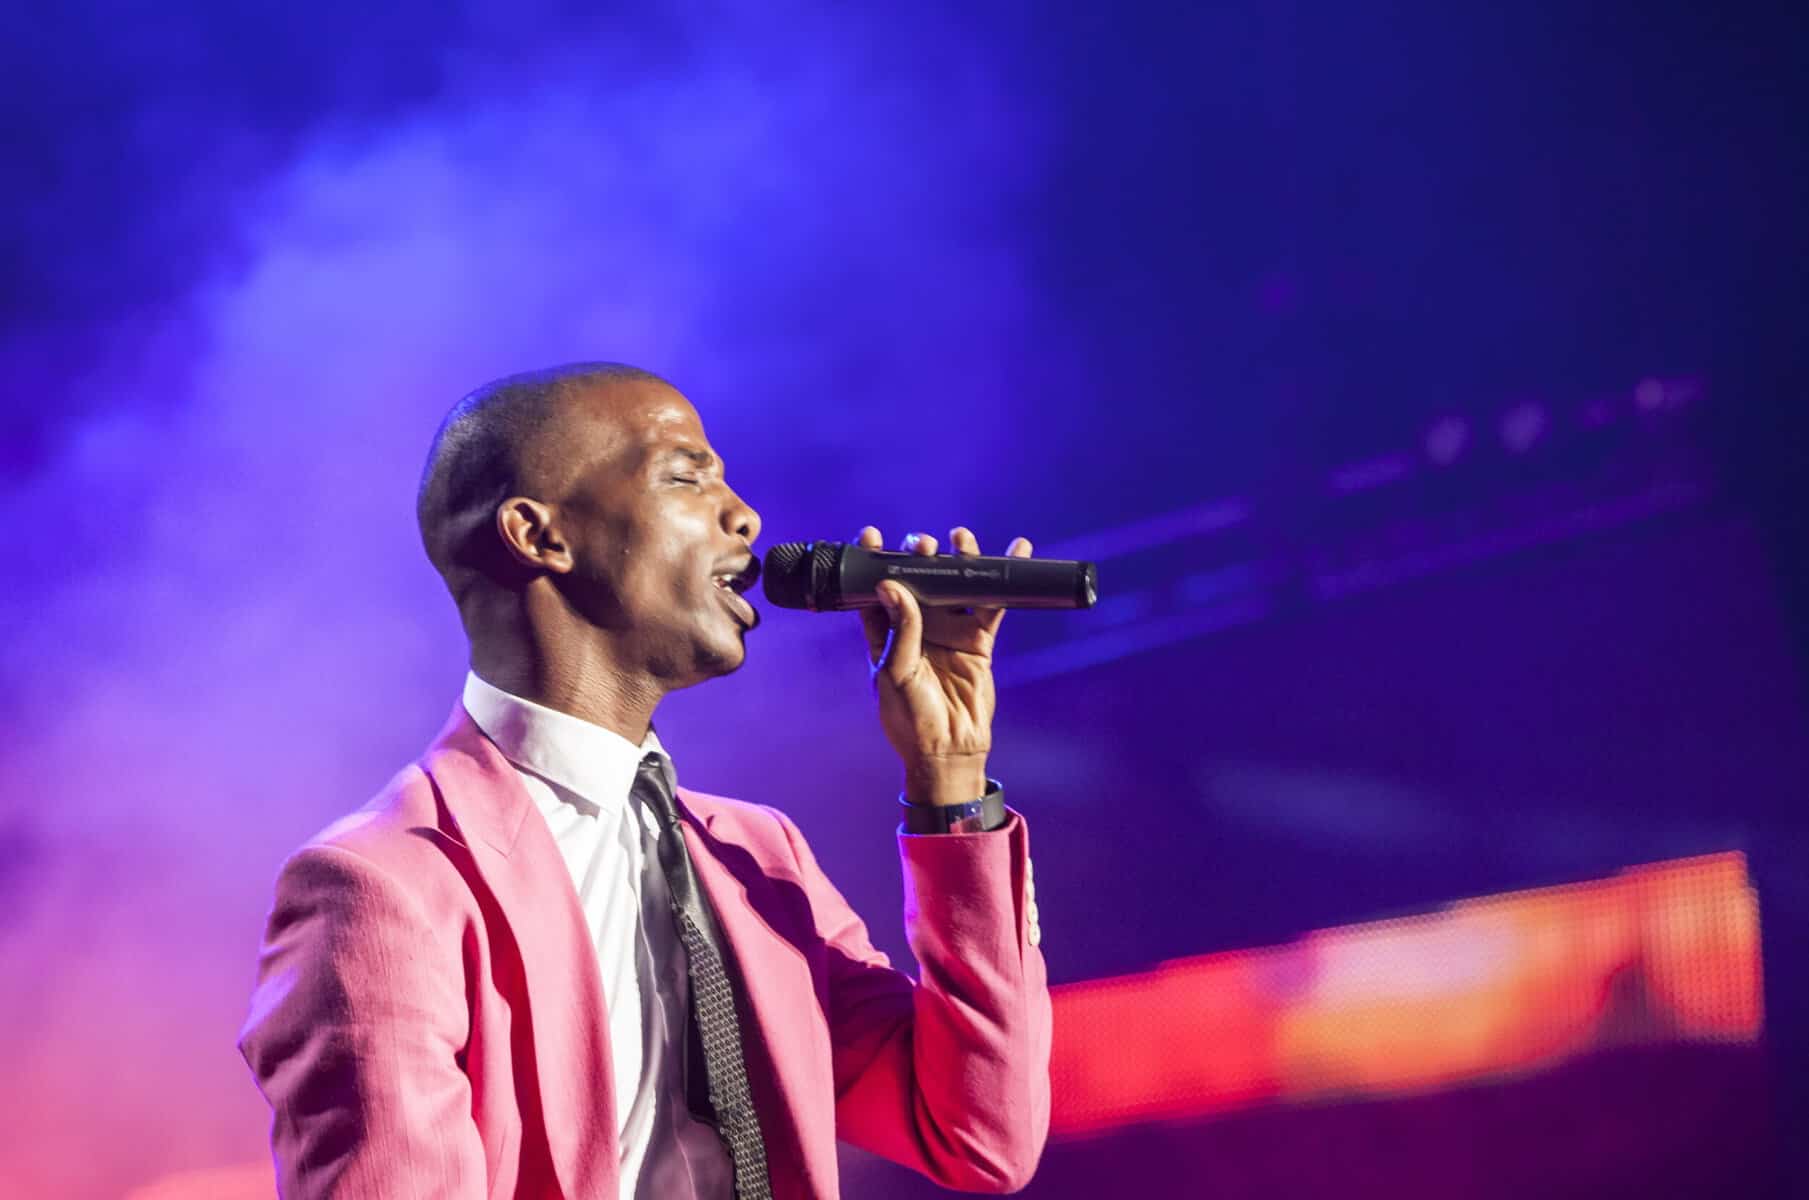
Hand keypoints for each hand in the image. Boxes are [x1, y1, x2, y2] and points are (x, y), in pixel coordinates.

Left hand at [858, 525, 1032, 806]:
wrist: (948, 750)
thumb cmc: (909, 718)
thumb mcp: (895, 672)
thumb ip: (899, 629)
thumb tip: (890, 584)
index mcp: (885, 633)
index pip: (875, 589)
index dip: (872, 560)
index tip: (871, 534)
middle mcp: (916, 627)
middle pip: (917, 579)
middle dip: (918, 556)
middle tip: (921, 544)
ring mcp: (948, 630)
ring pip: (953, 585)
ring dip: (957, 559)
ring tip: (960, 538)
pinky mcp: (977, 639)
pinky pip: (991, 603)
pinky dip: (1003, 580)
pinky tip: (1014, 552)